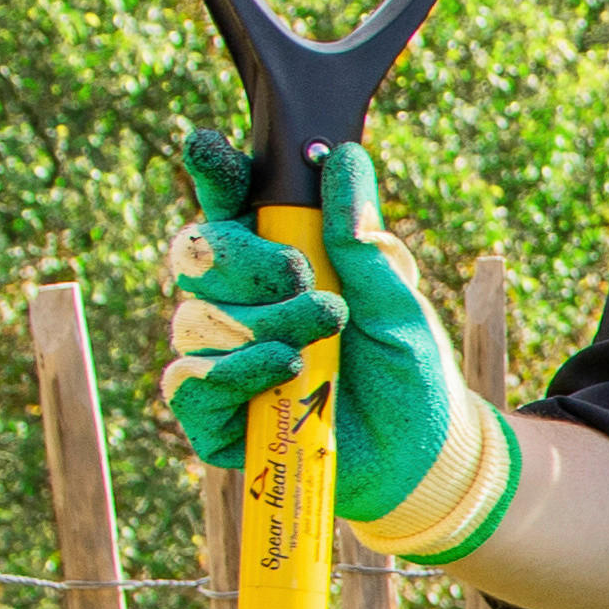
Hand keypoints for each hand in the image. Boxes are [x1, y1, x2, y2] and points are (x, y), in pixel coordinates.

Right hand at [160, 137, 522, 564]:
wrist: (419, 457)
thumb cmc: (408, 370)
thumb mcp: (396, 302)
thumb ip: (361, 241)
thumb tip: (343, 159)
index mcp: (278, 256)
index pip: (229, 202)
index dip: (213, 172)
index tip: (211, 151)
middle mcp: (240, 300)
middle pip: (195, 255)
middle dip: (246, 262)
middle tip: (303, 278)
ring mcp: (221, 356)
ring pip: (195, 319)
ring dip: (262, 322)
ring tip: (324, 335)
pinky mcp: (215, 414)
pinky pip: (188, 383)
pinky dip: (234, 371)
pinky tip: (283, 369)